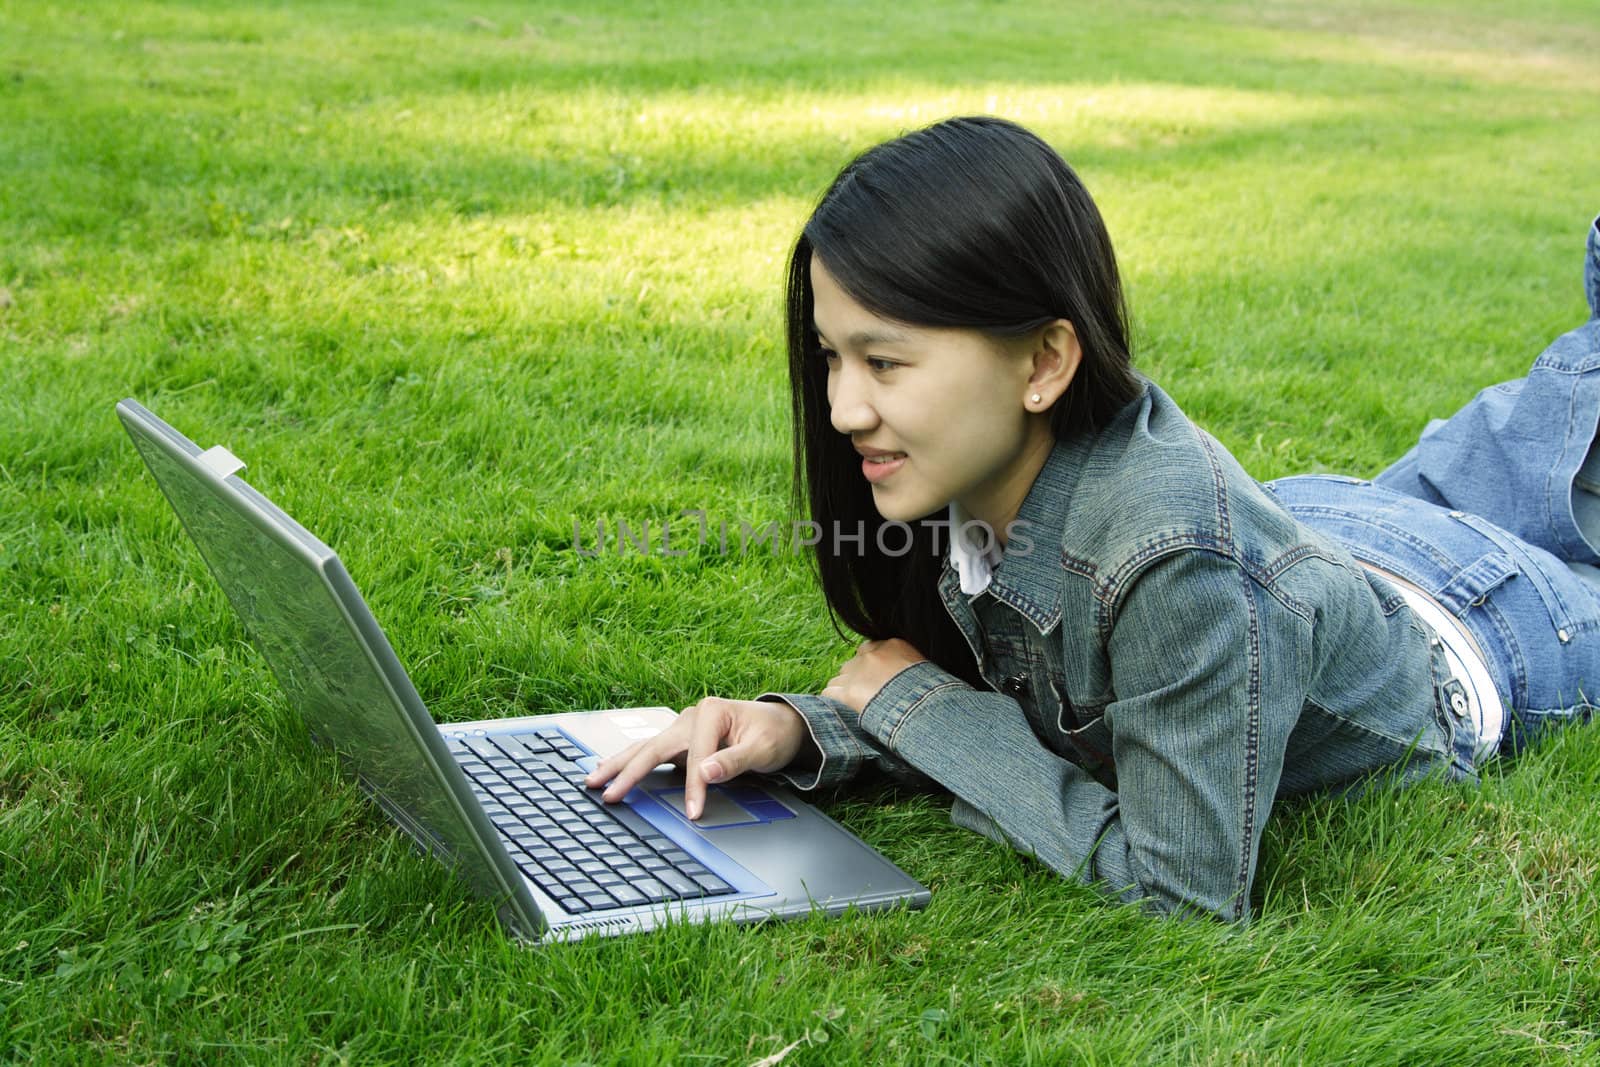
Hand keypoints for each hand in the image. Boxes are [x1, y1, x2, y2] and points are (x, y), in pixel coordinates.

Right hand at [584, 697, 808, 820]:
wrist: (782, 723)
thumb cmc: (773, 734)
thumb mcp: (762, 749)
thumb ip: (733, 761)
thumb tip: (706, 773)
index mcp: (710, 713)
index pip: (695, 757)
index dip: (694, 787)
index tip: (694, 813)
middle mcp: (690, 716)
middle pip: (654, 747)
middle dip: (628, 772)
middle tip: (606, 793)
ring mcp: (682, 727)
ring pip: (645, 748)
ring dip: (619, 764)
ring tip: (592, 779)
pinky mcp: (681, 739)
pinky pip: (652, 752)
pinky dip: (630, 762)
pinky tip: (611, 770)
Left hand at [821, 638, 926, 715]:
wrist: (922, 706)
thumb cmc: (930, 692)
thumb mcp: (924, 668)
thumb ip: (909, 664)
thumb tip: (907, 674)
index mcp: (890, 645)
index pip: (869, 650)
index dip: (870, 665)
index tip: (876, 678)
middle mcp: (870, 655)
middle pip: (853, 663)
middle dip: (856, 677)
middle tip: (867, 694)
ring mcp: (856, 672)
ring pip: (839, 678)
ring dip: (844, 689)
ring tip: (854, 704)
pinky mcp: (846, 692)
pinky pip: (829, 692)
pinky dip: (833, 700)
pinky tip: (839, 708)